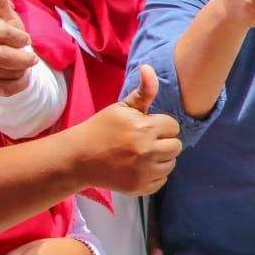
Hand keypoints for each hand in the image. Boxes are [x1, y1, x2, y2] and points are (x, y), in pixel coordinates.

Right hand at [0, 0, 35, 95]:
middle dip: (22, 58)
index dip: (19, 38)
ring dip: (20, 71)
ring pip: (3, 75)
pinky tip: (18, 77)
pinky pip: (4, 90)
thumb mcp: (2, 15)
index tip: (24, 39)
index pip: (1, 33)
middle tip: (30, 58)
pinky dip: (19, 85)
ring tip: (20, 65)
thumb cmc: (0, 33)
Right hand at [70, 65, 181, 195]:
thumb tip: (148, 67)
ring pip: (171, 163)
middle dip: (163, 142)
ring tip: (140, 154)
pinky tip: (137, 168)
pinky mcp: (141, 187)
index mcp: (144, 128)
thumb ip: (143, 92)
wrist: (78, 158)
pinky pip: (162, 180)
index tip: (145, 127)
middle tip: (144, 141)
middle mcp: (148, 151)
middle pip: (176, 146)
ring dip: (160, 159)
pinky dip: (153, 175)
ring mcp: (145, 171)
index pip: (173, 126)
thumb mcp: (121, 108)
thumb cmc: (101, 129)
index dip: (160, 126)